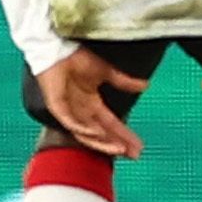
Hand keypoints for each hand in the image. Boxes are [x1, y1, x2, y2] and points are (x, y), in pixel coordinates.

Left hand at [33, 51, 149, 158]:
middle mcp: (81, 111)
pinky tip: (97, 133)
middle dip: (118, 144)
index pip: (111, 124)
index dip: (124, 135)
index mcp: (92, 104)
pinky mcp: (57, 106)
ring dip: (103, 142)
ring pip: (86, 134)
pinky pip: (70, 122)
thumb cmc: (78, 58)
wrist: (59, 47)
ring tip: (119, 148)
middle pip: (101, 134)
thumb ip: (124, 81)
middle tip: (134, 154)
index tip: (138, 147)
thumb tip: (145, 85)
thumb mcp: (107, 71)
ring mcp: (69, 111)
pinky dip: (83, 129)